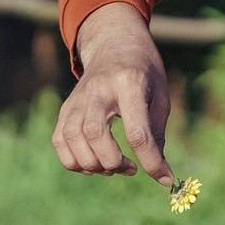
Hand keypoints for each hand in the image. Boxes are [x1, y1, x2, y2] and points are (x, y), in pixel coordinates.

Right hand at [53, 4, 173, 185]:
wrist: (114, 46)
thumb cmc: (144, 74)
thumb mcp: (161, 98)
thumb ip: (157, 136)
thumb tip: (159, 175)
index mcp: (130, 83)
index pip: (137, 132)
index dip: (151, 161)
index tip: (164, 178)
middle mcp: (98, 90)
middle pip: (96, 135)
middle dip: (114, 162)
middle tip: (130, 167)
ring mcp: (77, 99)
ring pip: (72, 140)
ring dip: (93, 164)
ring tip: (112, 165)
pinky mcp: (65, 109)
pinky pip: (59, 142)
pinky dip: (74, 161)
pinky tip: (94, 161)